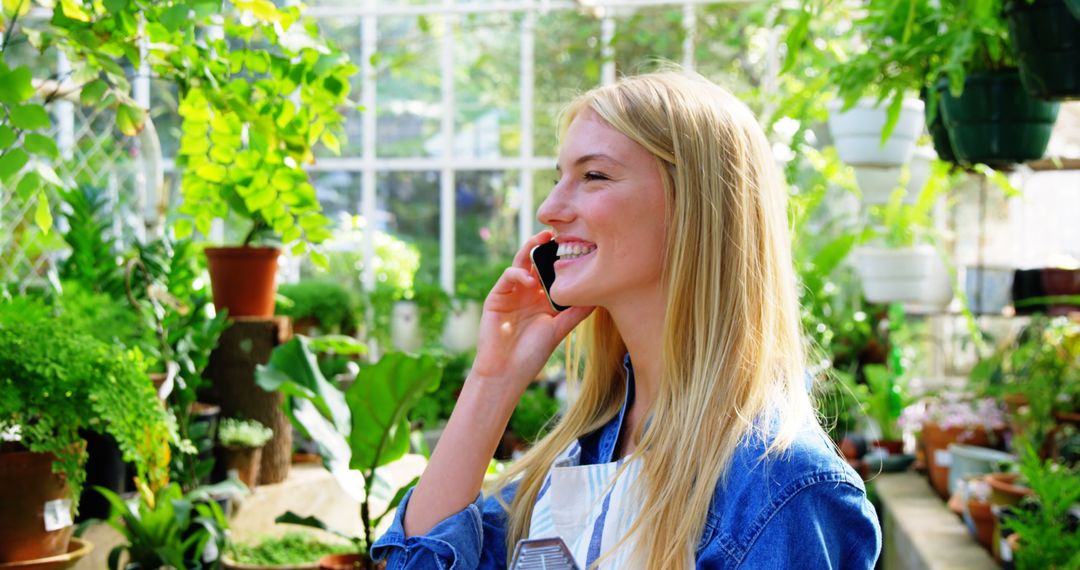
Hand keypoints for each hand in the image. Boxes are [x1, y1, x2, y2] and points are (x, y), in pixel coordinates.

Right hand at [469, 230, 594, 394]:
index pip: (552, 269)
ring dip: (531, 248)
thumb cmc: (532, 354)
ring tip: (544, 240)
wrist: (506, 372)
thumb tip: (599, 295)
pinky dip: (518, 274)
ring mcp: (511, 292)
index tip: (578, 242)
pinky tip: (530, 282)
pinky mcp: (496, 297)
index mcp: (542, 297)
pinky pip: (507, 276)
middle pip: (536, 260)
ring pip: (520, 261)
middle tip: (560, 230)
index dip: (562, 256)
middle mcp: (527, 291)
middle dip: (546, 244)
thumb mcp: (559, 330)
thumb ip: (576, 312)